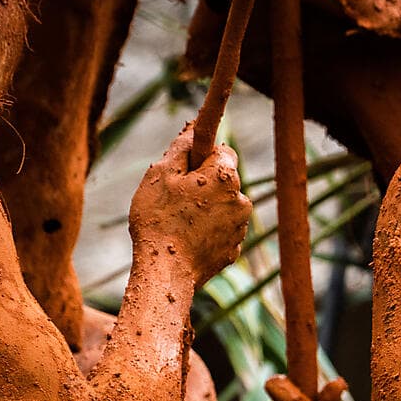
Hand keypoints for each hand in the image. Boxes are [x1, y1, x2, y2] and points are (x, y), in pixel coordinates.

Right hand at [129, 123, 251, 287]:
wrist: (166, 272)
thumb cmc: (159, 219)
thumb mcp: (161, 173)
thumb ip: (181, 147)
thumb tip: (194, 127)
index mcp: (226, 177)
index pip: (222, 150)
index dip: (200, 155)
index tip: (183, 166)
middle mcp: (241, 200)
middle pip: (222, 180)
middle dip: (202, 183)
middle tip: (174, 196)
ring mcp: (240, 228)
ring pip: (221, 206)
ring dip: (204, 208)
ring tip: (176, 221)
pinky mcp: (233, 250)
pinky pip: (219, 231)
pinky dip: (205, 231)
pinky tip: (184, 239)